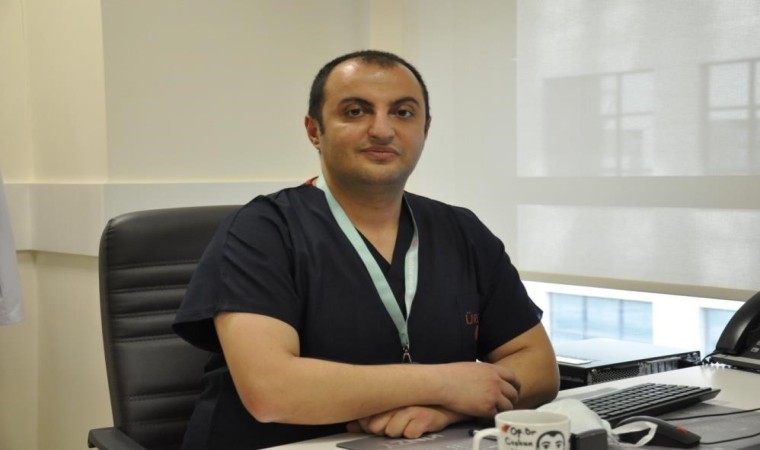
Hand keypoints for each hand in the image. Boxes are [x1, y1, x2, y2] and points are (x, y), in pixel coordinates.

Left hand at [346, 406, 463, 438]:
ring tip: (408, 423)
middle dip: (383, 430)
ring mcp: (410, 409)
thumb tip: (350, 427)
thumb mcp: (390, 412)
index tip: (378, 423)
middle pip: (376, 427)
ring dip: (399, 431)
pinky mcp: (424, 418)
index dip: (368, 426)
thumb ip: (368, 420)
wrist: (443, 403)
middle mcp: (396, 402)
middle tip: (395, 422)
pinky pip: (409, 433)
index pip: (365, 419)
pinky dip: (413, 433)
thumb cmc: (414, 408)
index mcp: (385, 399)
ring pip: (392, 431)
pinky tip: (418, 426)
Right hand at [440, 362, 520, 416]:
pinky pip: (496, 415)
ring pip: (508, 406)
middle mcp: (495, 382)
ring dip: (503, 409)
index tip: (514, 389)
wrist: (442, 383)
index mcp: (492, 370)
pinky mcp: (486, 408)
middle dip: (512, 399)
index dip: (515, 384)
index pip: (512, 377)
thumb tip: (487, 378)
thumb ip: (485, 372)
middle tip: (507, 403)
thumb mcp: (472, 366)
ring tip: (496, 410)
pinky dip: (492, 416)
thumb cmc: (450, 374)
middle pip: (513, 393)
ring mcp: (492, 395)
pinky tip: (485, 415)